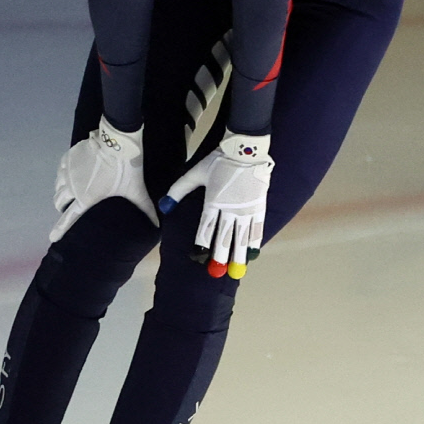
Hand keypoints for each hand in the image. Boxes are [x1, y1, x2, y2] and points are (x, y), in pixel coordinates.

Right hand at [49, 116, 158, 242]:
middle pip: (59, 201)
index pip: (69, 219)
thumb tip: (158, 226)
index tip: (52, 238)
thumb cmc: (126, 169)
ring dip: (62, 191)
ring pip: (58, 186)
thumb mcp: (136, 191)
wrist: (117, 142)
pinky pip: (60, 171)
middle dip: (62, 207)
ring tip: (69, 192)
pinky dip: (62, 176)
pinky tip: (69, 175)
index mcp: (86, 199)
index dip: (59, 230)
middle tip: (68, 208)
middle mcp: (72, 188)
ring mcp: (68, 172)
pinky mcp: (67, 158)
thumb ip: (145, 210)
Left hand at [160, 132, 273, 277]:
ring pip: (242, 236)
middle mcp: (230, 209)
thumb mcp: (195, 173)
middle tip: (216, 273)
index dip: (202, 245)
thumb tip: (164, 206)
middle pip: (224, 237)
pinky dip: (255, 242)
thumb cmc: (218, 160)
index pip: (206, 228)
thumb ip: (178, 190)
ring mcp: (246, 209)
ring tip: (237, 270)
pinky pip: (257, 228)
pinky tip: (253, 253)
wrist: (245, 149)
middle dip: (219, 256)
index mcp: (213, 201)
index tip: (198, 259)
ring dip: (239, 255)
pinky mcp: (259, 206)